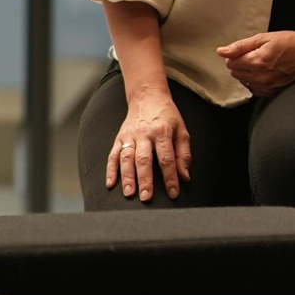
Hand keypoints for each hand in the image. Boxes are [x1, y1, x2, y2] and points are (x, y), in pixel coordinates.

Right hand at [106, 87, 190, 201]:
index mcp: (162, 132)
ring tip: (129, 193)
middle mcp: (144, 134)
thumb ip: (184, 154)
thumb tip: (184, 176)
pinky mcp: (119, 137)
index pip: (167, 158)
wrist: (147, 97)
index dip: (170, 177)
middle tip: (146, 197)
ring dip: (127, 177)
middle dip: (145, 180)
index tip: (173, 193)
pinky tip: (110, 183)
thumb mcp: (182, 130)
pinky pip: (113, 155)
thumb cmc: (168, 116)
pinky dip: (110, 170)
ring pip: (126, 158)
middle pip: (144, 159)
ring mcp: (129, 136)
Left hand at [217, 30, 294, 95]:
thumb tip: (221, 52)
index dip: (237, 54)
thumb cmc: (290, 42)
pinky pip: (255, 90)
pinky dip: (257, 82)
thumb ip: (241, 46)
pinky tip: (267, 73)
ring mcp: (267, 86)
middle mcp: (260, 77)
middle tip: (257, 55)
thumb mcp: (264, 38)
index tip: (249, 50)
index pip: (230, 62)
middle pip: (235, 73)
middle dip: (242, 64)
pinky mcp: (273, 92)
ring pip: (244, 82)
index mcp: (256, 61)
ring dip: (249, 74)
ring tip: (264, 64)